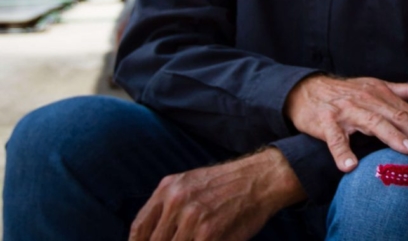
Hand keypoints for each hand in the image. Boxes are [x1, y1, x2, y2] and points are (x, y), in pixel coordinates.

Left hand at [129, 148, 304, 240]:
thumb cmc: (229, 184)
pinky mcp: (208, 233)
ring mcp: (191, 218)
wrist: (262, 178)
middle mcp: (176, 202)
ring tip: (202, 237)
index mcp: (168, 189)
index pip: (139, 229)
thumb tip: (152, 235)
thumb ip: (169, 205)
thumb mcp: (192, 183)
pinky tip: (211, 240)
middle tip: (183, 240)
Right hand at [284, 75, 407, 171]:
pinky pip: (335, 139)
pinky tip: (349, 166)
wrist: (308, 90)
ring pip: (372, 123)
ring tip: (406, 151)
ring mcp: (347, 111)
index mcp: (380, 92)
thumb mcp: (376, 86)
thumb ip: (404, 91)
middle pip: (395, 116)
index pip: (406, 110)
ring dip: (390, 137)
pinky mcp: (326, 122)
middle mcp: (366, 100)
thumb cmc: (347, 92)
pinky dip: (342, 152)